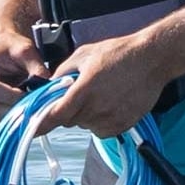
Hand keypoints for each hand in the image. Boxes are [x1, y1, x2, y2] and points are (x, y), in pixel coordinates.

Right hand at [0, 31, 48, 123]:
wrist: (3, 49)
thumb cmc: (12, 47)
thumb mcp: (25, 48)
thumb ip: (35, 65)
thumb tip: (48, 83)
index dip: (11, 96)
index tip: (32, 96)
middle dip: (16, 113)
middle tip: (38, 111)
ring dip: (16, 122)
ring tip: (37, 116)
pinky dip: (15, 125)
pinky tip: (31, 119)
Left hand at [24, 36, 166, 137]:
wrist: (152, 59)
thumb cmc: (118, 53)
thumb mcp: (83, 55)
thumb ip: (62, 73)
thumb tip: (48, 86)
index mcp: (84, 91)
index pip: (55, 116)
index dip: (41, 124)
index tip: (32, 128)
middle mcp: (97, 108)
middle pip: (69, 122)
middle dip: (68, 111)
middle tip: (81, 94)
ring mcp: (111, 118)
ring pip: (86, 126)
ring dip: (86, 116)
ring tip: (101, 95)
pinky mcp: (124, 125)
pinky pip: (103, 130)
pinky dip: (101, 122)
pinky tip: (110, 103)